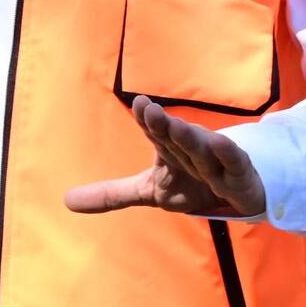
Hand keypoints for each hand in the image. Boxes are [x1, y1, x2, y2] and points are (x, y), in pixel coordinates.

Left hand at [64, 97, 265, 218]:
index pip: (157, 135)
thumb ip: (112, 195)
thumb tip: (66, 201)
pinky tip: (221, 144)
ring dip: (191, 138)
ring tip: (178, 125)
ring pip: (203, 151)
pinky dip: (228, 156)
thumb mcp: (149, 192)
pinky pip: (234, 166)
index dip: (149, 122)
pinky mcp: (239, 178)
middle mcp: (191, 152)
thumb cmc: (191, 183)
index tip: (140, 105)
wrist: (238, 193)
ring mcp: (216, 163)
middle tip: (151, 110)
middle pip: (177, 139)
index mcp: (170, 151)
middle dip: (164, 126)